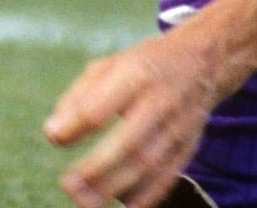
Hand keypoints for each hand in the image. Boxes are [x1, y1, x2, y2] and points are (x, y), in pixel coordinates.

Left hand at [43, 32, 224, 207]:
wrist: (202, 62)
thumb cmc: (143, 66)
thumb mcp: (108, 66)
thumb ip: (77, 98)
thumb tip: (53, 133)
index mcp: (135, 74)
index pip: (100, 107)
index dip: (74, 127)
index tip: (56, 137)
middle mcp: (160, 101)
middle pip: (127, 142)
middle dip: (95, 169)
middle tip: (68, 184)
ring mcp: (178, 127)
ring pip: (147, 165)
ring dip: (113, 189)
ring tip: (84, 202)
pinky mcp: (188, 147)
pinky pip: (166, 177)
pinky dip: (145, 197)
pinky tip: (123, 206)